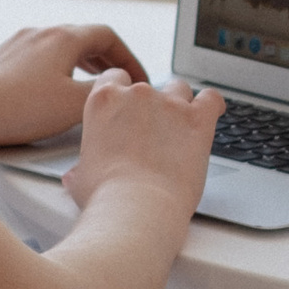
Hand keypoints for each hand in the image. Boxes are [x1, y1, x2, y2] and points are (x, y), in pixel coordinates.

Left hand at [0, 20, 152, 151]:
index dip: (129, 58)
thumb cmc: (16, 108)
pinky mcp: (2, 60)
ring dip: (82, 63)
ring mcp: (18, 44)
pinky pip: (39, 59)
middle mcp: (40, 33)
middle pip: (84, 38)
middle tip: (119, 79)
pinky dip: (57, 70)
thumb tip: (118, 83)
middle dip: (107, 59)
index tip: (137, 78)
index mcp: (63, 38)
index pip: (108, 36)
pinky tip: (53, 92)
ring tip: (91, 83)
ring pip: (60, 47)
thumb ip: (105, 90)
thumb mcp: (74, 104)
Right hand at [63, 68, 223, 223]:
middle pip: (147, 86)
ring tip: (180, 128)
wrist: (136, 209)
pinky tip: (211, 115)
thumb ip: (81, 167)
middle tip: (152, 132)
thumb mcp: (80, 178)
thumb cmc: (105, 197)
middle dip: (150, 106)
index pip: (114, 78)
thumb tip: (75, 176)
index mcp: (104, 102)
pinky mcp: (197, 119)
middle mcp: (136, 95)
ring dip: (180, 104)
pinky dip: (212, 106)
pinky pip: (211, 99)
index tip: (128, 107)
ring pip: (179, 89)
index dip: (122, 93)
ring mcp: (169, 104)